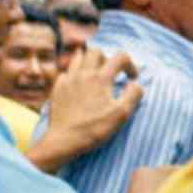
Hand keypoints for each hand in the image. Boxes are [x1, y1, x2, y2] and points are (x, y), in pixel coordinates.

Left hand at [42, 47, 142, 161]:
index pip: (120, 57)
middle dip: (108, 58)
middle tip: (112, 74)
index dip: (130, 64)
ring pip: (78, 58)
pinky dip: (74, 74)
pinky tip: (78, 86)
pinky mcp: (57, 89)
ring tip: (95, 75)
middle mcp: (83, 74)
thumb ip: (133, 94)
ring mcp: (67, 80)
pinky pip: (66, 72)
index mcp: (101, 78)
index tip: (132, 78)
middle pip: (96, 52)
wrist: (63, 141)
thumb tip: (136, 84)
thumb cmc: (94, 129)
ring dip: (89, 62)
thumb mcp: (122, 114)